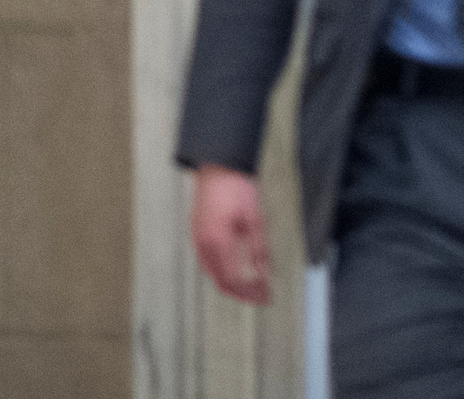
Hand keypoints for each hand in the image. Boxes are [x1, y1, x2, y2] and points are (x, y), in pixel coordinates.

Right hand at [191, 164, 270, 304]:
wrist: (218, 166)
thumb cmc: (236, 187)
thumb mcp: (255, 219)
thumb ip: (259, 249)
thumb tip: (265, 274)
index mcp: (217, 243)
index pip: (231, 281)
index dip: (249, 294)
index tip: (265, 297)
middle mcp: (203, 245)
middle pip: (221, 282)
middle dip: (242, 293)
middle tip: (262, 295)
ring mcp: (198, 240)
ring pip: (213, 274)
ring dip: (233, 283)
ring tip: (253, 285)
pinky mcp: (198, 234)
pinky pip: (209, 262)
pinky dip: (224, 272)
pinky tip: (237, 269)